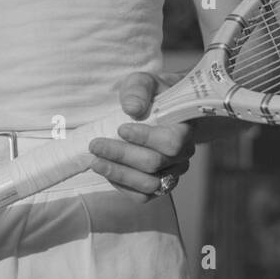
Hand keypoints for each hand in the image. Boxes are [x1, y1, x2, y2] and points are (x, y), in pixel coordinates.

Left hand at [88, 71, 195, 199]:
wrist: (158, 110)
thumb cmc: (151, 95)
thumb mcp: (144, 82)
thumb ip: (139, 90)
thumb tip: (132, 108)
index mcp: (184, 128)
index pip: (171, 142)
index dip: (145, 138)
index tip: (120, 129)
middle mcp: (182, 155)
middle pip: (154, 164)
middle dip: (121, 155)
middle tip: (95, 145)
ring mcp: (172, 173)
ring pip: (149, 184)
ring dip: (118, 174)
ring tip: (95, 162)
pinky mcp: (159, 186)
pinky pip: (143, 196)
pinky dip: (122, 186)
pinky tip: (106, 171)